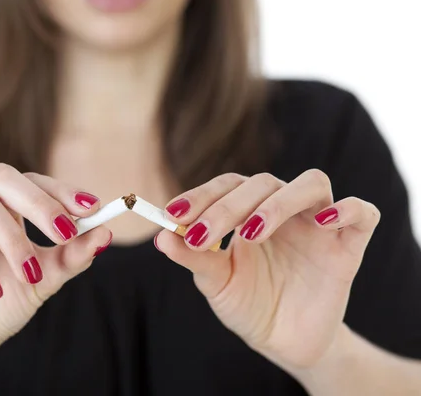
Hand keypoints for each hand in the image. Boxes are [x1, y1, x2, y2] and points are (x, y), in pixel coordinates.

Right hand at [0, 163, 110, 362]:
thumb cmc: (2, 301)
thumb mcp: (44, 279)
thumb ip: (71, 255)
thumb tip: (105, 233)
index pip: (28, 179)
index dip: (59, 190)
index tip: (91, 209)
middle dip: (38, 203)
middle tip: (64, 233)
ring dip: (11, 238)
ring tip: (29, 274)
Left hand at [156, 169, 379, 369]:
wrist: (284, 342)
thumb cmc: (248, 305)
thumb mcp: (217, 284)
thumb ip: (194, 258)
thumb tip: (161, 236)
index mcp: (249, 212)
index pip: (227, 186)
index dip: (200, 195)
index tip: (171, 214)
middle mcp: (283, 210)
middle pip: (262, 182)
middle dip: (227, 206)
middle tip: (201, 234)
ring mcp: (317, 225)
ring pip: (310, 184)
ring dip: (277, 203)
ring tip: (250, 234)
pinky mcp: (348, 247)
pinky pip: (363, 214)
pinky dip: (348, 209)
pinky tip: (324, 222)